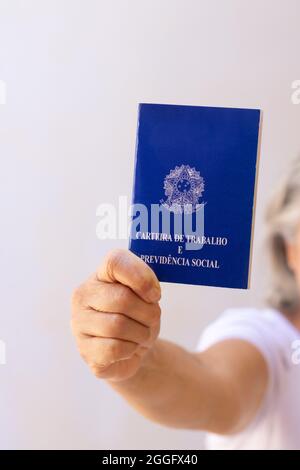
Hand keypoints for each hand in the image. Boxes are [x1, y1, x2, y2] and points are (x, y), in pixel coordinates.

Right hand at [71, 249, 160, 381]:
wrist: (131, 351)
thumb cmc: (138, 317)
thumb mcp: (145, 296)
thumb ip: (145, 286)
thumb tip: (151, 293)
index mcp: (100, 275)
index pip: (115, 261)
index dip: (141, 276)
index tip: (155, 294)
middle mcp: (84, 295)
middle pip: (122, 298)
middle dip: (147, 312)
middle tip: (152, 319)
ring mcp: (80, 322)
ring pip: (118, 325)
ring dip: (141, 333)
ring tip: (142, 334)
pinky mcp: (84, 349)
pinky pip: (114, 348)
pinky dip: (130, 349)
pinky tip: (129, 348)